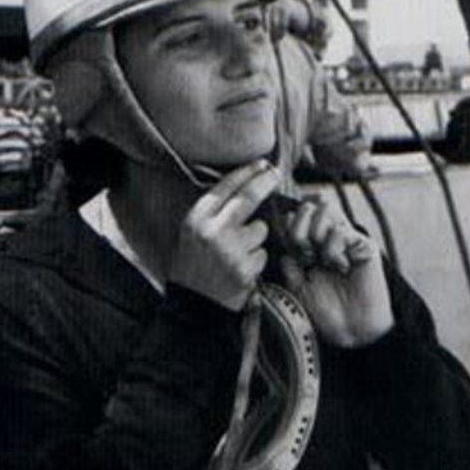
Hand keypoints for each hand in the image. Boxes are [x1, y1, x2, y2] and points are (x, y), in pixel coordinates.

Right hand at [169, 160, 279, 311]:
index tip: (262, 164)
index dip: (247, 172)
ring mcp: (230, 251)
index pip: (226, 186)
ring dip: (255, 239)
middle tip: (276, 174)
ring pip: (260, 229)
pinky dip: (257, 260)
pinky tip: (241, 270)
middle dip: (265, 182)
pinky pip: (263, 253)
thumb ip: (215, 212)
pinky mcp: (245, 269)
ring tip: (236, 254)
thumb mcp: (192, 233)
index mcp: (196, 219)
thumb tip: (247, 185)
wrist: (192, 306)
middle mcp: (212, 231)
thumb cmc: (194, 266)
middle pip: (248, 198)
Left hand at [280, 198, 393, 347]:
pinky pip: (341, 230)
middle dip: (299, 226)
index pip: (293, 215)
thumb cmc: (325, 313)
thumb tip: (283, 242)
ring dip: (316, 232)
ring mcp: (346, 238)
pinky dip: (333, 247)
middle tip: (305, 252)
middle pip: (307, 204)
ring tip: (322, 258)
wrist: (352, 333)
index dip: (287, 228)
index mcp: (308, 246)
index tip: (291, 252)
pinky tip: (340, 266)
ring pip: (325, 207)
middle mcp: (326, 238)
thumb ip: (288, 264)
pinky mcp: (363, 244)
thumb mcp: (296, 288)